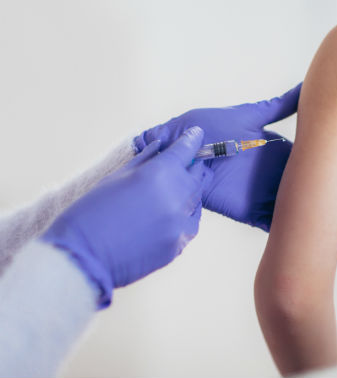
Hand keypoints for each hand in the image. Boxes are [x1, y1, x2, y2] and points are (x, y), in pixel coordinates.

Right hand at [41, 127, 209, 307]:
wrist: (82, 258)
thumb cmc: (91, 213)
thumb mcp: (115, 177)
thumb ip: (144, 160)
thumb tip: (160, 146)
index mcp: (159, 174)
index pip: (185, 150)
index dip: (191, 140)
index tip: (195, 134)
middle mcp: (176, 197)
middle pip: (196, 175)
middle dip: (191, 167)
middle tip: (184, 164)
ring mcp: (180, 223)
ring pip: (196, 200)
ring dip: (188, 192)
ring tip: (170, 192)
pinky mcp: (179, 245)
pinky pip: (190, 223)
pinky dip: (183, 215)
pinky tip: (168, 214)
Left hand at [134, 84, 336, 230]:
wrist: (180, 150)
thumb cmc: (209, 128)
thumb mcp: (250, 114)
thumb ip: (280, 105)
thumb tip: (308, 86)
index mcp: (280, 152)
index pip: (315, 159)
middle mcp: (277, 174)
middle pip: (312, 186)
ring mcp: (267, 194)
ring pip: (302, 207)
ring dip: (325, 214)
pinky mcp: (252, 210)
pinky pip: (279, 223)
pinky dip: (298, 229)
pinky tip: (320, 232)